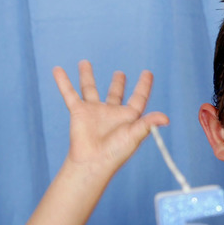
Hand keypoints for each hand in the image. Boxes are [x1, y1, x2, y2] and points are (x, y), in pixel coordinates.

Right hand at [53, 61, 168, 173]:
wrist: (93, 162)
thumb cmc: (116, 152)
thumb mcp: (135, 135)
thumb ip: (148, 124)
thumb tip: (166, 118)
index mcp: (128, 117)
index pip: (138, 98)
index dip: (144, 86)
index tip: (148, 73)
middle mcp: (111, 113)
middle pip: (115, 94)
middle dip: (118, 84)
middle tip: (120, 73)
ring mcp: (94, 111)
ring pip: (90, 89)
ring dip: (87, 76)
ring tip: (84, 62)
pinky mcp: (78, 112)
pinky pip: (70, 93)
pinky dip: (63, 82)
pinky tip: (58, 70)